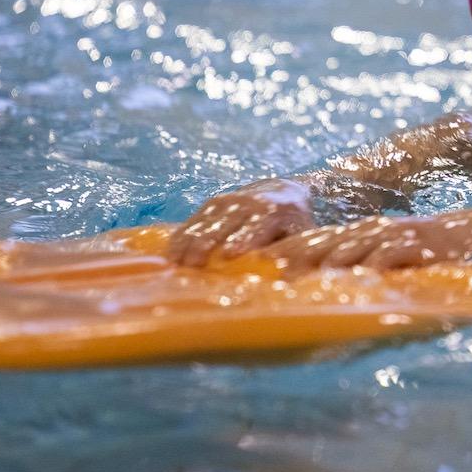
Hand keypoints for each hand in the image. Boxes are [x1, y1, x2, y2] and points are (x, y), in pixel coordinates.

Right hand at [167, 179, 316, 266]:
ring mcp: (227, 201)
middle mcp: (248, 203)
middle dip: (208, 243)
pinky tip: (169, 254)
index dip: (243, 239)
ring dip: (189, 242)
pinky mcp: (212, 205)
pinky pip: (193, 221)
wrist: (283, 191)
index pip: (257, 225)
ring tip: (175, 264)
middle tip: (194, 265)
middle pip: (224, 224)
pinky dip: (181, 237)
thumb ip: (294, 255)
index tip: (230, 254)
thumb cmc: (294, 224)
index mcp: (274, 210)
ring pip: (204, 222)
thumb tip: (289, 280)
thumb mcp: (302, 236)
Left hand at [260, 214, 471, 275]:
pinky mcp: (414, 243)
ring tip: (303, 276)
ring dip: (324, 260)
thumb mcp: (384, 257)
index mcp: (357, 233)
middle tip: (269, 272)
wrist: (465, 234)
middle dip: (295, 255)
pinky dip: (374, 263)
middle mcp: (368, 230)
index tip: (259, 263)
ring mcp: (390, 234)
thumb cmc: (421, 254)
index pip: (314, 239)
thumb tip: (325, 290)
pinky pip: (390, 253)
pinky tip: (360, 276)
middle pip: (324, 241)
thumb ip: (357, 267)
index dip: (286, 250)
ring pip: (351, 246)